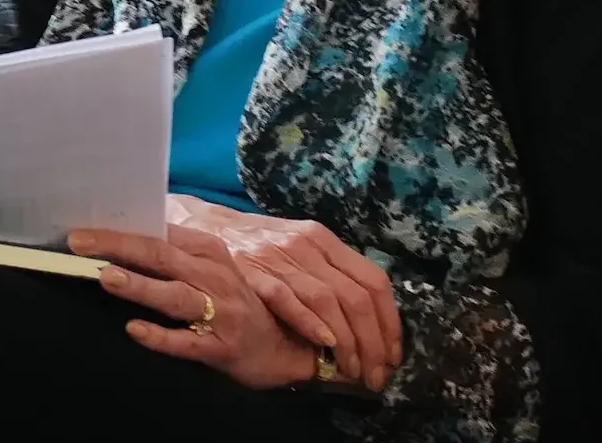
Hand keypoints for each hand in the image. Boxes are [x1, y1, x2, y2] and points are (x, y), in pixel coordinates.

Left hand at [69, 223, 320, 388]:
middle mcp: (215, 276)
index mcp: (209, 252)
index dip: (119, 230)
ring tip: (107, 278)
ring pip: (174, 295)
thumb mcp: (213, 268)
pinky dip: (160, 336)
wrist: (289, 346)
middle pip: (160, 256)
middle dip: (117, 247)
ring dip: (140, 286)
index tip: (83, 227)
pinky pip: (186, 342)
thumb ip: (178, 249)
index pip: (158, 234)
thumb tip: (137, 225)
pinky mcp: (222, 346)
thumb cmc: (240, 303)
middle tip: (79, 243)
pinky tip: (135, 330)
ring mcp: (220, 311)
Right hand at [166, 193, 401, 391]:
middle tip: (376, 374)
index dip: (390, 322)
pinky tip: (325, 343)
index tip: (393, 354)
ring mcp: (280, 258)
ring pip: (328, 301)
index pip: (374, 281)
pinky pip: (287, 298)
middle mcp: (308, 245)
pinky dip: (309, 322)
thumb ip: (331, 276)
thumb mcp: (302, 249)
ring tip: (354, 370)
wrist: (208, 228)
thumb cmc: (261, 245)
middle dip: (373, 342)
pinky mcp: (253, 272)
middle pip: (356, 297)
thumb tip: (370, 322)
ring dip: (347, 342)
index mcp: (325, 240)